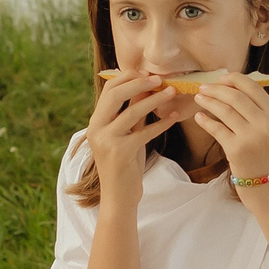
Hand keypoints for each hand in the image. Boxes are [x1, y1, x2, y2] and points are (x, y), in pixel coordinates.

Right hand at [85, 72, 181, 199]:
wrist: (118, 196)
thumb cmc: (125, 165)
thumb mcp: (126, 135)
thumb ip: (132, 113)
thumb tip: (145, 88)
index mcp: (95, 122)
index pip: (109, 90)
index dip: (128, 77)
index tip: (147, 72)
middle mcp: (97, 129)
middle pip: (116, 95)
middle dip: (139, 83)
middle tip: (159, 78)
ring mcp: (107, 141)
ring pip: (132, 112)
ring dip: (155, 99)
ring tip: (172, 92)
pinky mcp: (121, 153)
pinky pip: (144, 132)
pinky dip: (161, 123)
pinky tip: (174, 117)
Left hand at [190, 72, 268, 179]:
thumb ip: (261, 113)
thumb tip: (235, 91)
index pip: (254, 88)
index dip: (235, 80)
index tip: (222, 78)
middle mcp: (265, 124)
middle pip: (236, 96)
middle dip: (216, 89)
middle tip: (203, 87)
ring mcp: (250, 137)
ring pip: (224, 110)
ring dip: (208, 101)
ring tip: (198, 98)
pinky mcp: (236, 150)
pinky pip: (216, 128)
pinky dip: (205, 120)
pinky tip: (199, 117)